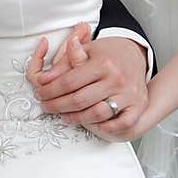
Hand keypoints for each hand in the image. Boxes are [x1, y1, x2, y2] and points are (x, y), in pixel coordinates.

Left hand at [26, 25, 149, 141]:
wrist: (135, 54)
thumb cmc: (108, 53)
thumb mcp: (87, 50)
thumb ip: (65, 63)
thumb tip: (43, 78)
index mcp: (103, 63)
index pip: (69, 82)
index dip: (50, 90)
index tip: (39, 94)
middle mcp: (117, 79)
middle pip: (79, 100)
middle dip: (57, 106)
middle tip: (46, 106)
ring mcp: (129, 94)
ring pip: (97, 114)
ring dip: (76, 118)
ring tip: (63, 116)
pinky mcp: (138, 106)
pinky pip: (120, 124)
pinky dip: (104, 127)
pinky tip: (90, 124)